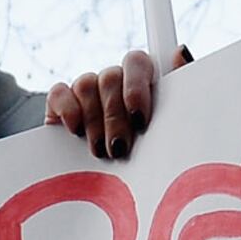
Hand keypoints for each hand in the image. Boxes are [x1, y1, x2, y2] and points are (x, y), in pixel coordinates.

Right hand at [45, 45, 191, 162]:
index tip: (139, 118)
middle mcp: (115, 82)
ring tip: (101, 152)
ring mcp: (87, 92)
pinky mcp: (61, 105)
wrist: (113, 187)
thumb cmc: (149, 158)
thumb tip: (180, 52)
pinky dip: (68, 109)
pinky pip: (59, 93)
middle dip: (115, 118)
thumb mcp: (169, 131)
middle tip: (119, 150)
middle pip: (111, 78)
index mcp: (144, 83)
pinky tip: (77, 132)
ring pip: (86, 84)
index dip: (136, 86)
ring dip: (95, 122)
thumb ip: (180, 94)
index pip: (137, 62)